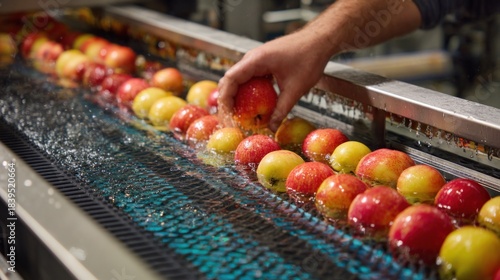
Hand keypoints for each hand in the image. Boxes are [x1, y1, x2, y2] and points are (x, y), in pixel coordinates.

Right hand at [217, 28, 331, 131]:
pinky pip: (250, 78)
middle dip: (228, 99)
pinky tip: (253, 105)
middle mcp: (252, 58)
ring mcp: (257, 60)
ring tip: (239, 114)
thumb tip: (272, 127)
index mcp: (256, 60)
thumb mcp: (295, 89)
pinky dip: (248, 92)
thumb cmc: (309, 58)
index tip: (227, 114)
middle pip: (231, 79)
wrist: (319, 41)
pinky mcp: (263, 63)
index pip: (231, 78)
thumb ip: (282, 109)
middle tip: (230, 118)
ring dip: (237, 96)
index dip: (225, 97)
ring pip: (239, 79)